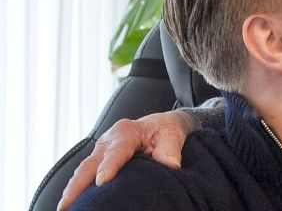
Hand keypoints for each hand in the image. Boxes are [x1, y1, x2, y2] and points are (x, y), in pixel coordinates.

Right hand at [57, 110, 196, 209]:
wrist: (160, 124)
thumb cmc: (165, 130)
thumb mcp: (172, 135)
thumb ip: (170, 149)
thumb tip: (171, 165)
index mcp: (126, 131)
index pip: (116, 152)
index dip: (108, 167)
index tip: (102, 182)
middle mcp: (108, 140)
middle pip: (89, 164)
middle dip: (76, 185)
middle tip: (67, 204)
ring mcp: (100, 150)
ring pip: (83, 171)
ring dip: (72, 190)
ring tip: (64, 209)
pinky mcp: (98, 158)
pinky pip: (85, 174)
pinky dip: (77, 188)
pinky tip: (73, 203)